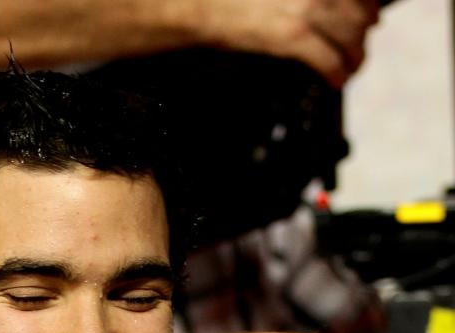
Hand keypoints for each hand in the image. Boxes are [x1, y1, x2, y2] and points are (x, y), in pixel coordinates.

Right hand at [203, 0, 380, 86]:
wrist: (207, 5)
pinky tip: (337, 80)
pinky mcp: (293, 37)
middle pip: (362, 13)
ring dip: (356, 57)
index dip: (370, 6)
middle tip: (359, 48)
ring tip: (352, 67)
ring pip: (353, 37)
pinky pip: (330, 59)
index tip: (370, 17)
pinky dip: (338, 73)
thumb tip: (324, 8)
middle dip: (364, 35)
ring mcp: (309, 9)